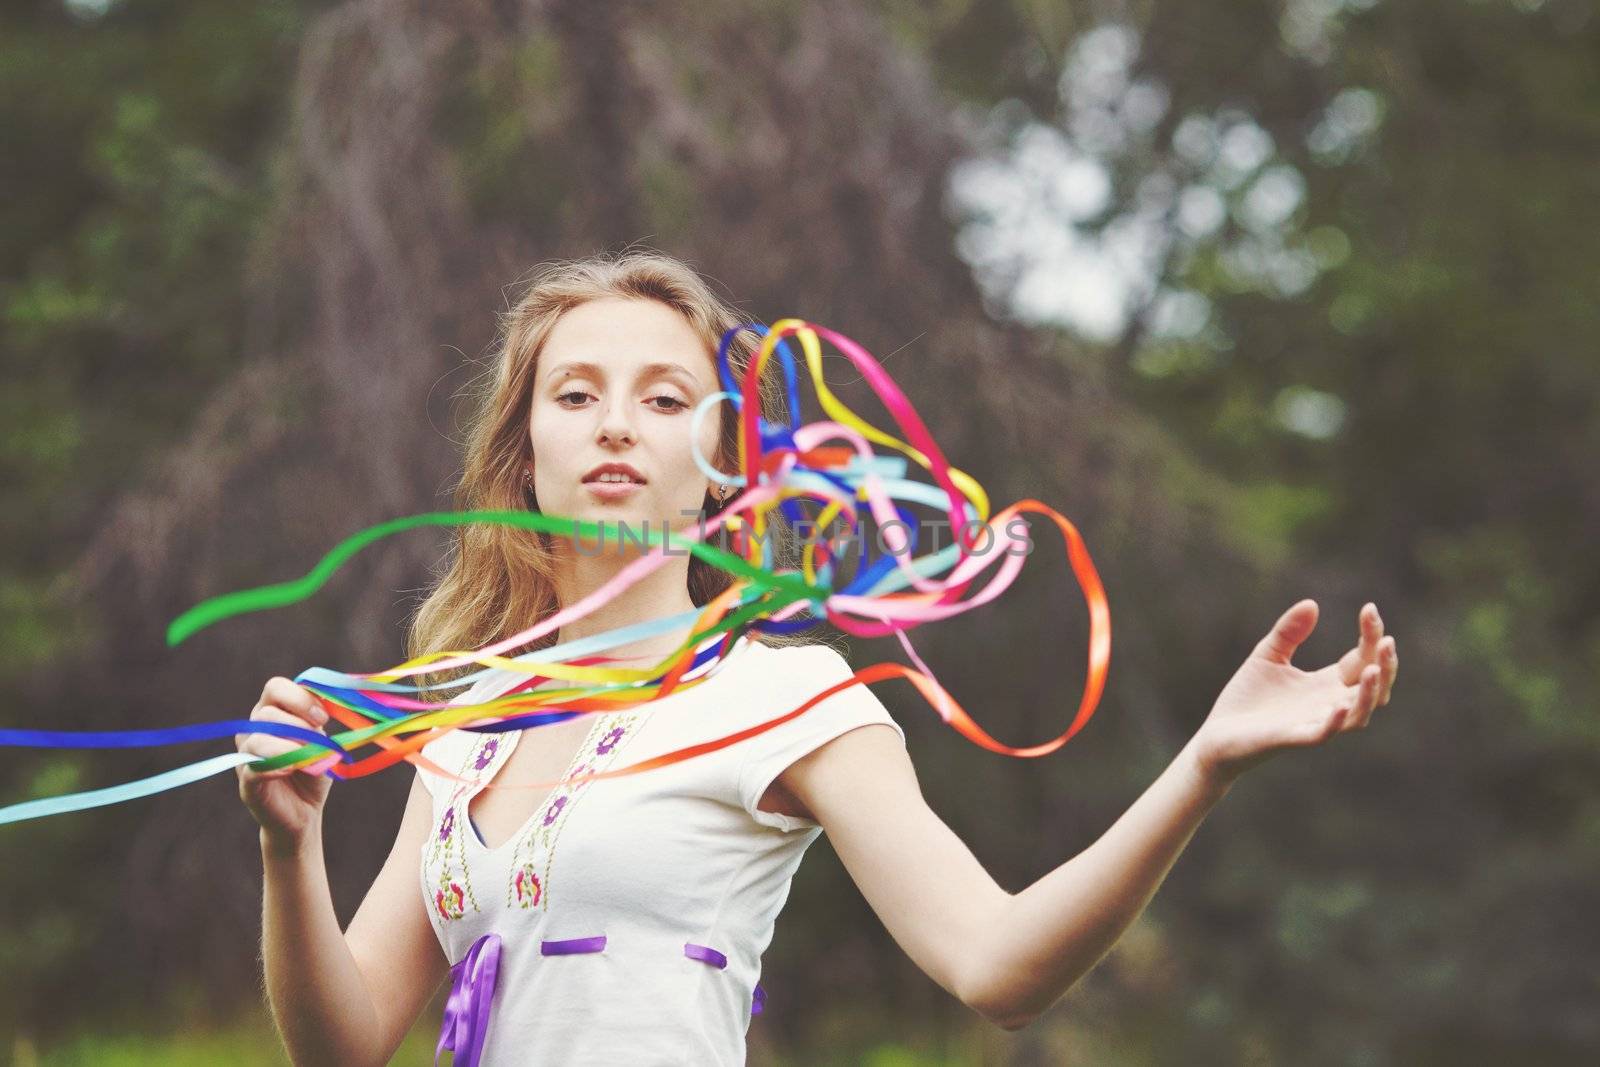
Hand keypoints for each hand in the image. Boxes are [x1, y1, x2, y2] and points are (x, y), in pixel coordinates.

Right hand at [236, 676, 334, 852]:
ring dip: (288, 746)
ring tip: (305, 759)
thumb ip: (318, 724)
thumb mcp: (322, 741)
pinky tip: (291, 769)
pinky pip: (253, 766)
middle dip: (298, 725)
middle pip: (267, 711)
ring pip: (257, 737)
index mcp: (273, 711)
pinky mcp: (246, 779)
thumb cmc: (313, 770)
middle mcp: (254, 728)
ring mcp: (246, 754)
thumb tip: (323, 710)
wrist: (305, 811)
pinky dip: (276, 765)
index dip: (299, 698)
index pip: (275, 687)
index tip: (323, 718)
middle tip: (316, 740)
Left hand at [1188, 600, 1398, 788]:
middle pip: (1373, 687)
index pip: (1362, 659)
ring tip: (1373, 670)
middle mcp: (1329, 703)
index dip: (1370, 636)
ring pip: (1358, 713)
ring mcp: (1315, 722)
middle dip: (1385, 665)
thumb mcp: (1268, 655)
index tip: (1369, 608)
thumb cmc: (1247, 697)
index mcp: (1327, 683)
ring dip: (1370, 693)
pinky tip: (1340, 705)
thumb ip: (1289, 632)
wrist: (1218, 733)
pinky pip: (1323, 734)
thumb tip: (1312, 603)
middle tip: (1387, 640)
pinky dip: (1334, 722)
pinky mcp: (1294, 738)